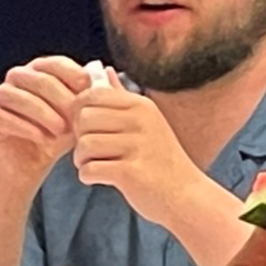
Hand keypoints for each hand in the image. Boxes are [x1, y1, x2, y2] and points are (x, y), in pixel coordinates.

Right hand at [0, 56, 90, 184]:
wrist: (32, 163)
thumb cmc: (57, 134)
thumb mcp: (79, 115)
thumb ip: (89, 94)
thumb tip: (103, 70)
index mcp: (40, 70)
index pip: (55, 63)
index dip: (73, 75)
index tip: (88, 93)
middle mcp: (17, 78)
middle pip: (37, 78)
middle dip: (59, 97)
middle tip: (75, 118)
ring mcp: (0, 95)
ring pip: (17, 95)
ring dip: (42, 112)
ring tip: (60, 130)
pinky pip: (3, 115)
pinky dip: (25, 127)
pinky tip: (42, 139)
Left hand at [72, 82, 196, 222]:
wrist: (186, 196)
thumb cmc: (160, 160)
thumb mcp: (145, 121)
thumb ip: (119, 96)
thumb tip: (101, 69)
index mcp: (140, 105)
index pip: (90, 95)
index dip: (80, 114)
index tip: (89, 131)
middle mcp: (140, 121)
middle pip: (83, 118)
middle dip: (79, 137)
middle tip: (90, 152)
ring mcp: (137, 146)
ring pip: (84, 144)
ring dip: (82, 160)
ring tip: (96, 166)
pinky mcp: (131, 173)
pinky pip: (90, 169)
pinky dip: (88, 176)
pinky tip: (100, 178)